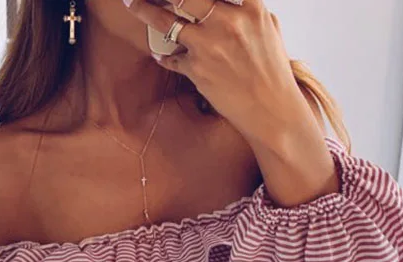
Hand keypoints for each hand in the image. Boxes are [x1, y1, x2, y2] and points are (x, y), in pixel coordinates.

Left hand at [125, 0, 310, 143]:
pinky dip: (165, 56)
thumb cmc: (271, 70)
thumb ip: (247, 9)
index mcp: (250, 7)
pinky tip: (161, 54)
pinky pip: (170, 57)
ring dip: (145, 10)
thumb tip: (229, 1)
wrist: (269, 110)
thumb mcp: (268, 27)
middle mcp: (228, 22)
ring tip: (131, 3)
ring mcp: (209, 45)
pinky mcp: (196, 69)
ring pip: (166, 21)